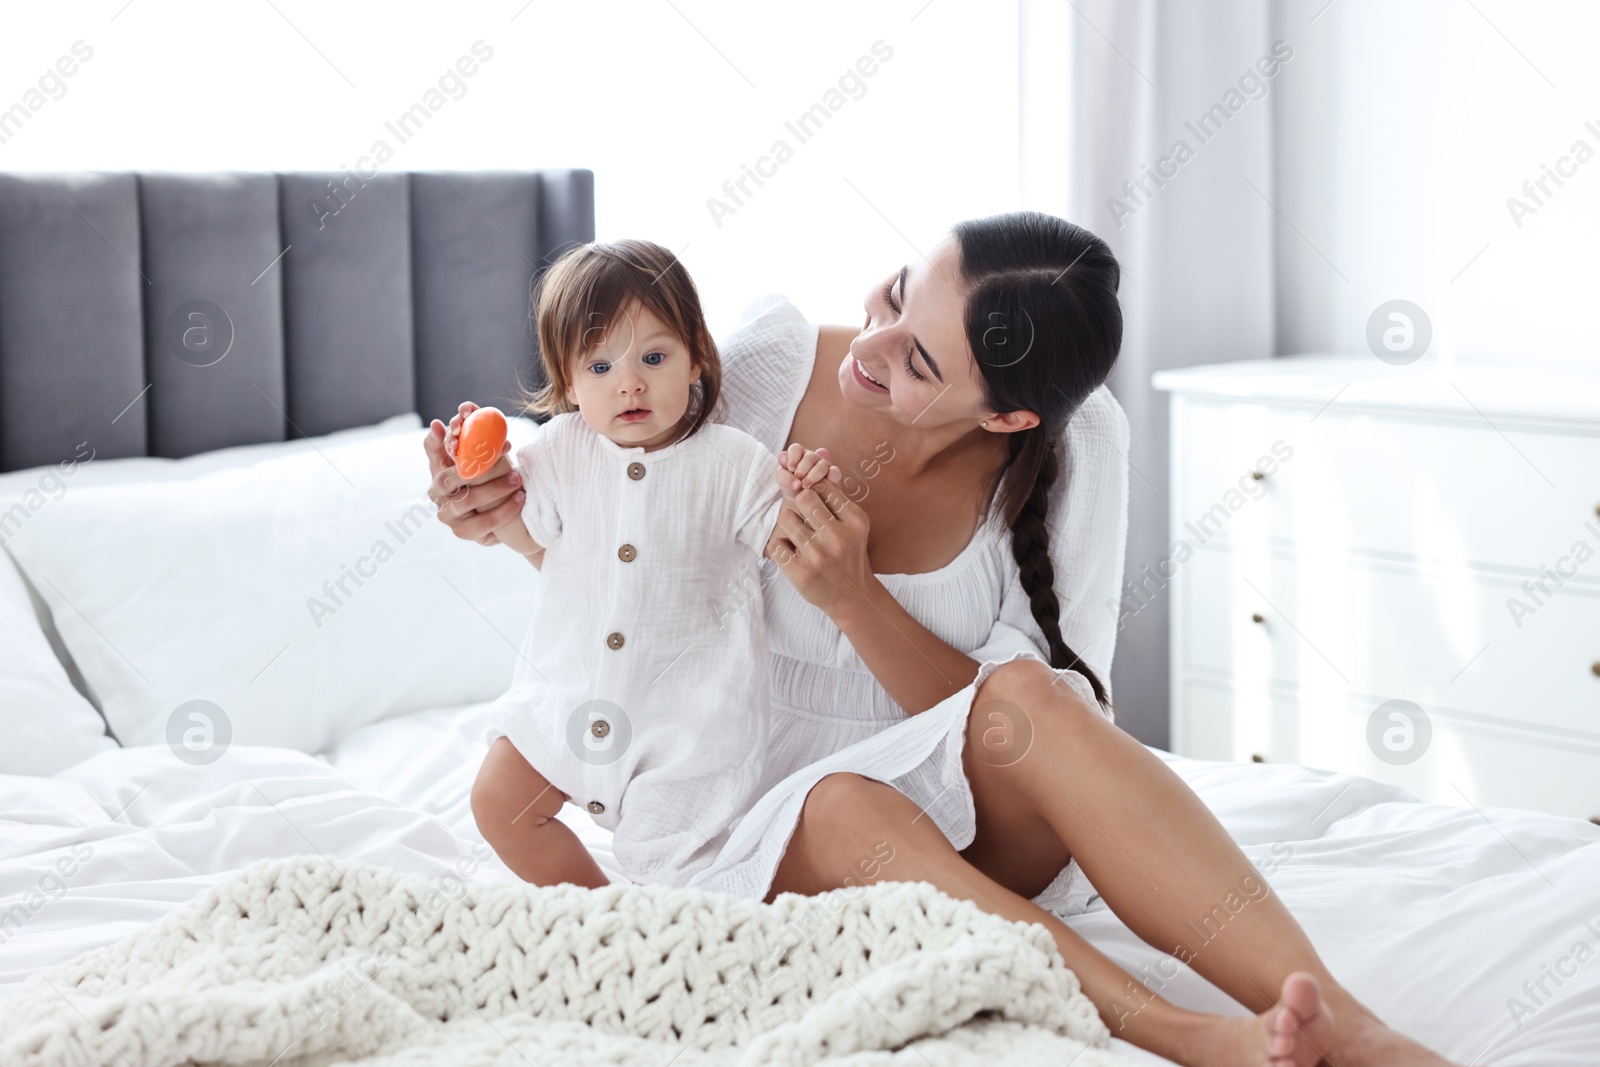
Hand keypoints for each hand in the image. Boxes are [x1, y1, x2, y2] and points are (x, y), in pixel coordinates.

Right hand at [424, 406, 523, 545]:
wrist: (503, 516)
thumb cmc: (489, 480)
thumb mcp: (479, 459)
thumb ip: (465, 440)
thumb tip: (438, 423)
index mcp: (438, 470)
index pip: (433, 452)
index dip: (438, 441)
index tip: (451, 430)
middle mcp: (437, 494)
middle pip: (447, 478)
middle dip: (475, 467)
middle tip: (501, 455)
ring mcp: (447, 515)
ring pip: (466, 501)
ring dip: (494, 490)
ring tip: (518, 481)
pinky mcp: (462, 532)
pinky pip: (482, 524)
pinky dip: (503, 512)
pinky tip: (519, 500)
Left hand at [765, 468, 872, 616]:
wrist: (852, 596)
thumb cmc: (848, 551)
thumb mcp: (852, 523)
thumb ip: (835, 492)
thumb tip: (821, 452)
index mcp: (855, 520)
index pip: (822, 486)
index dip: (810, 487)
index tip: (808, 496)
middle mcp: (839, 537)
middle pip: (802, 496)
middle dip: (798, 501)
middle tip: (802, 514)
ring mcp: (819, 557)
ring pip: (785, 517)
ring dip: (787, 523)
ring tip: (797, 534)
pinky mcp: (801, 573)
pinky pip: (775, 544)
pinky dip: (781, 546)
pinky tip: (793, 552)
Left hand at [775, 444, 841, 493]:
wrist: (806, 508)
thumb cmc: (794, 493)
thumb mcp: (785, 484)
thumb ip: (782, 473)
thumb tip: (782, 458)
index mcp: (798, 457)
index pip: (796, 449)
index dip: (793, 456)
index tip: (791, 468)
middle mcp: (812, 459)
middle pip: (809, 456)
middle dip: (802, 469)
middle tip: (797, 483)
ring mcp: (824, 467)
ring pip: (822, 465)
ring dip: (813, 476)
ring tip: (805, 487)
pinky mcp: (834, 477)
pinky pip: (835, 472)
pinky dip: (831, 476)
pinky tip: (826, 484)